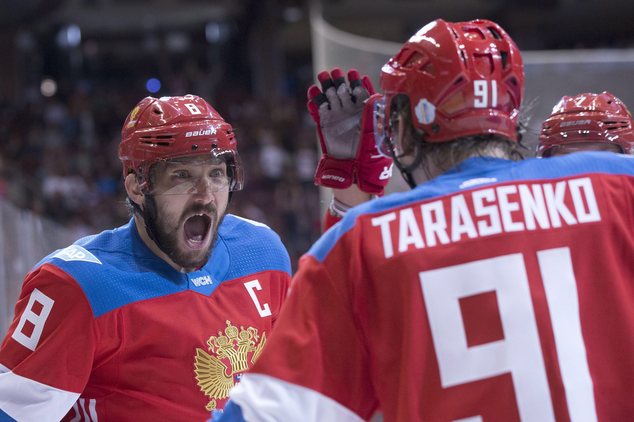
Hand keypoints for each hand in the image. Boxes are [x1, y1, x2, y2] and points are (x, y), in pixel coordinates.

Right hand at [307, 68, 392, 194]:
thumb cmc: (371, 159)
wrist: (354, 176)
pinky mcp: (325, 127)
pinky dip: (314, 102)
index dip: (357, 83)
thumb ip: (373, 117)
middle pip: (344, 92)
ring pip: (330, 98)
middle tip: (334, 72)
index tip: (354, 74)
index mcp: (367, 114)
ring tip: (322, 76)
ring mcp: (337, 119)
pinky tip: (312, 92)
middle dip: (339, 81)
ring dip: (326, 87)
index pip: (361, 93)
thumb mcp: (375, 137)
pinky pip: (318, 112)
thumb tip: (373, 96)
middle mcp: (351, 114)